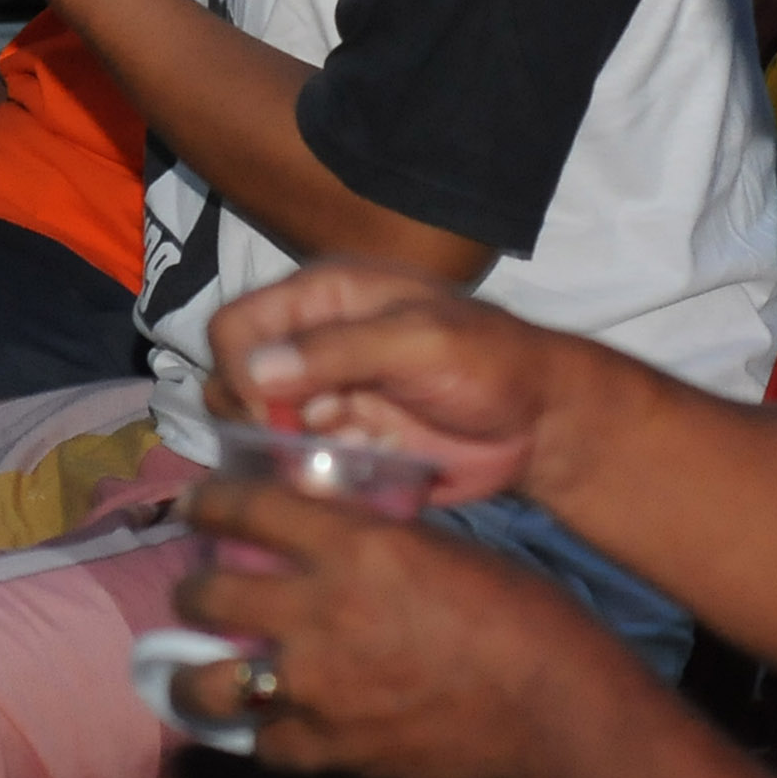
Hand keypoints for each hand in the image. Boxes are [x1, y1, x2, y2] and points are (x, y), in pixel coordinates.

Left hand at [169, 482, 634, 777]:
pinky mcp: (335, 749)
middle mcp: (318, 612)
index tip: (198, 506)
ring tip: (203, 672)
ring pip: (210, 683)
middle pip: (207, 594)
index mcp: (352, 546)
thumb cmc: (517, 612)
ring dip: (198, 674)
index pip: (245, 509)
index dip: (209, 504)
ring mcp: (319, 688)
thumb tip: (322, 529)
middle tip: (199, 592)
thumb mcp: (435, 545)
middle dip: (192, 590)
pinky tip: (274, 725)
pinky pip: (267, 745)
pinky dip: (267, 734)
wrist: (557, 705)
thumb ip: (369, 538)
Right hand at [199, 263, 562, 507]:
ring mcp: (326, 397)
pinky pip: (298, 467)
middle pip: (234, 380)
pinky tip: (355, 477)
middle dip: (258, 419)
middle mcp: (313, 345)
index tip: (274, 414)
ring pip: (260, 431)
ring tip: (338, 459)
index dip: (241, 370)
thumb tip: (257, 371)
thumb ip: (340, 350)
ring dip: (286, 454)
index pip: (235, 326)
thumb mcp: (421, 342)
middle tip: (307, 441)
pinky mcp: (344, 445)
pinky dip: (313, 479)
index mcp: (324, 298)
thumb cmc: (491, 363)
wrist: (543, 423)